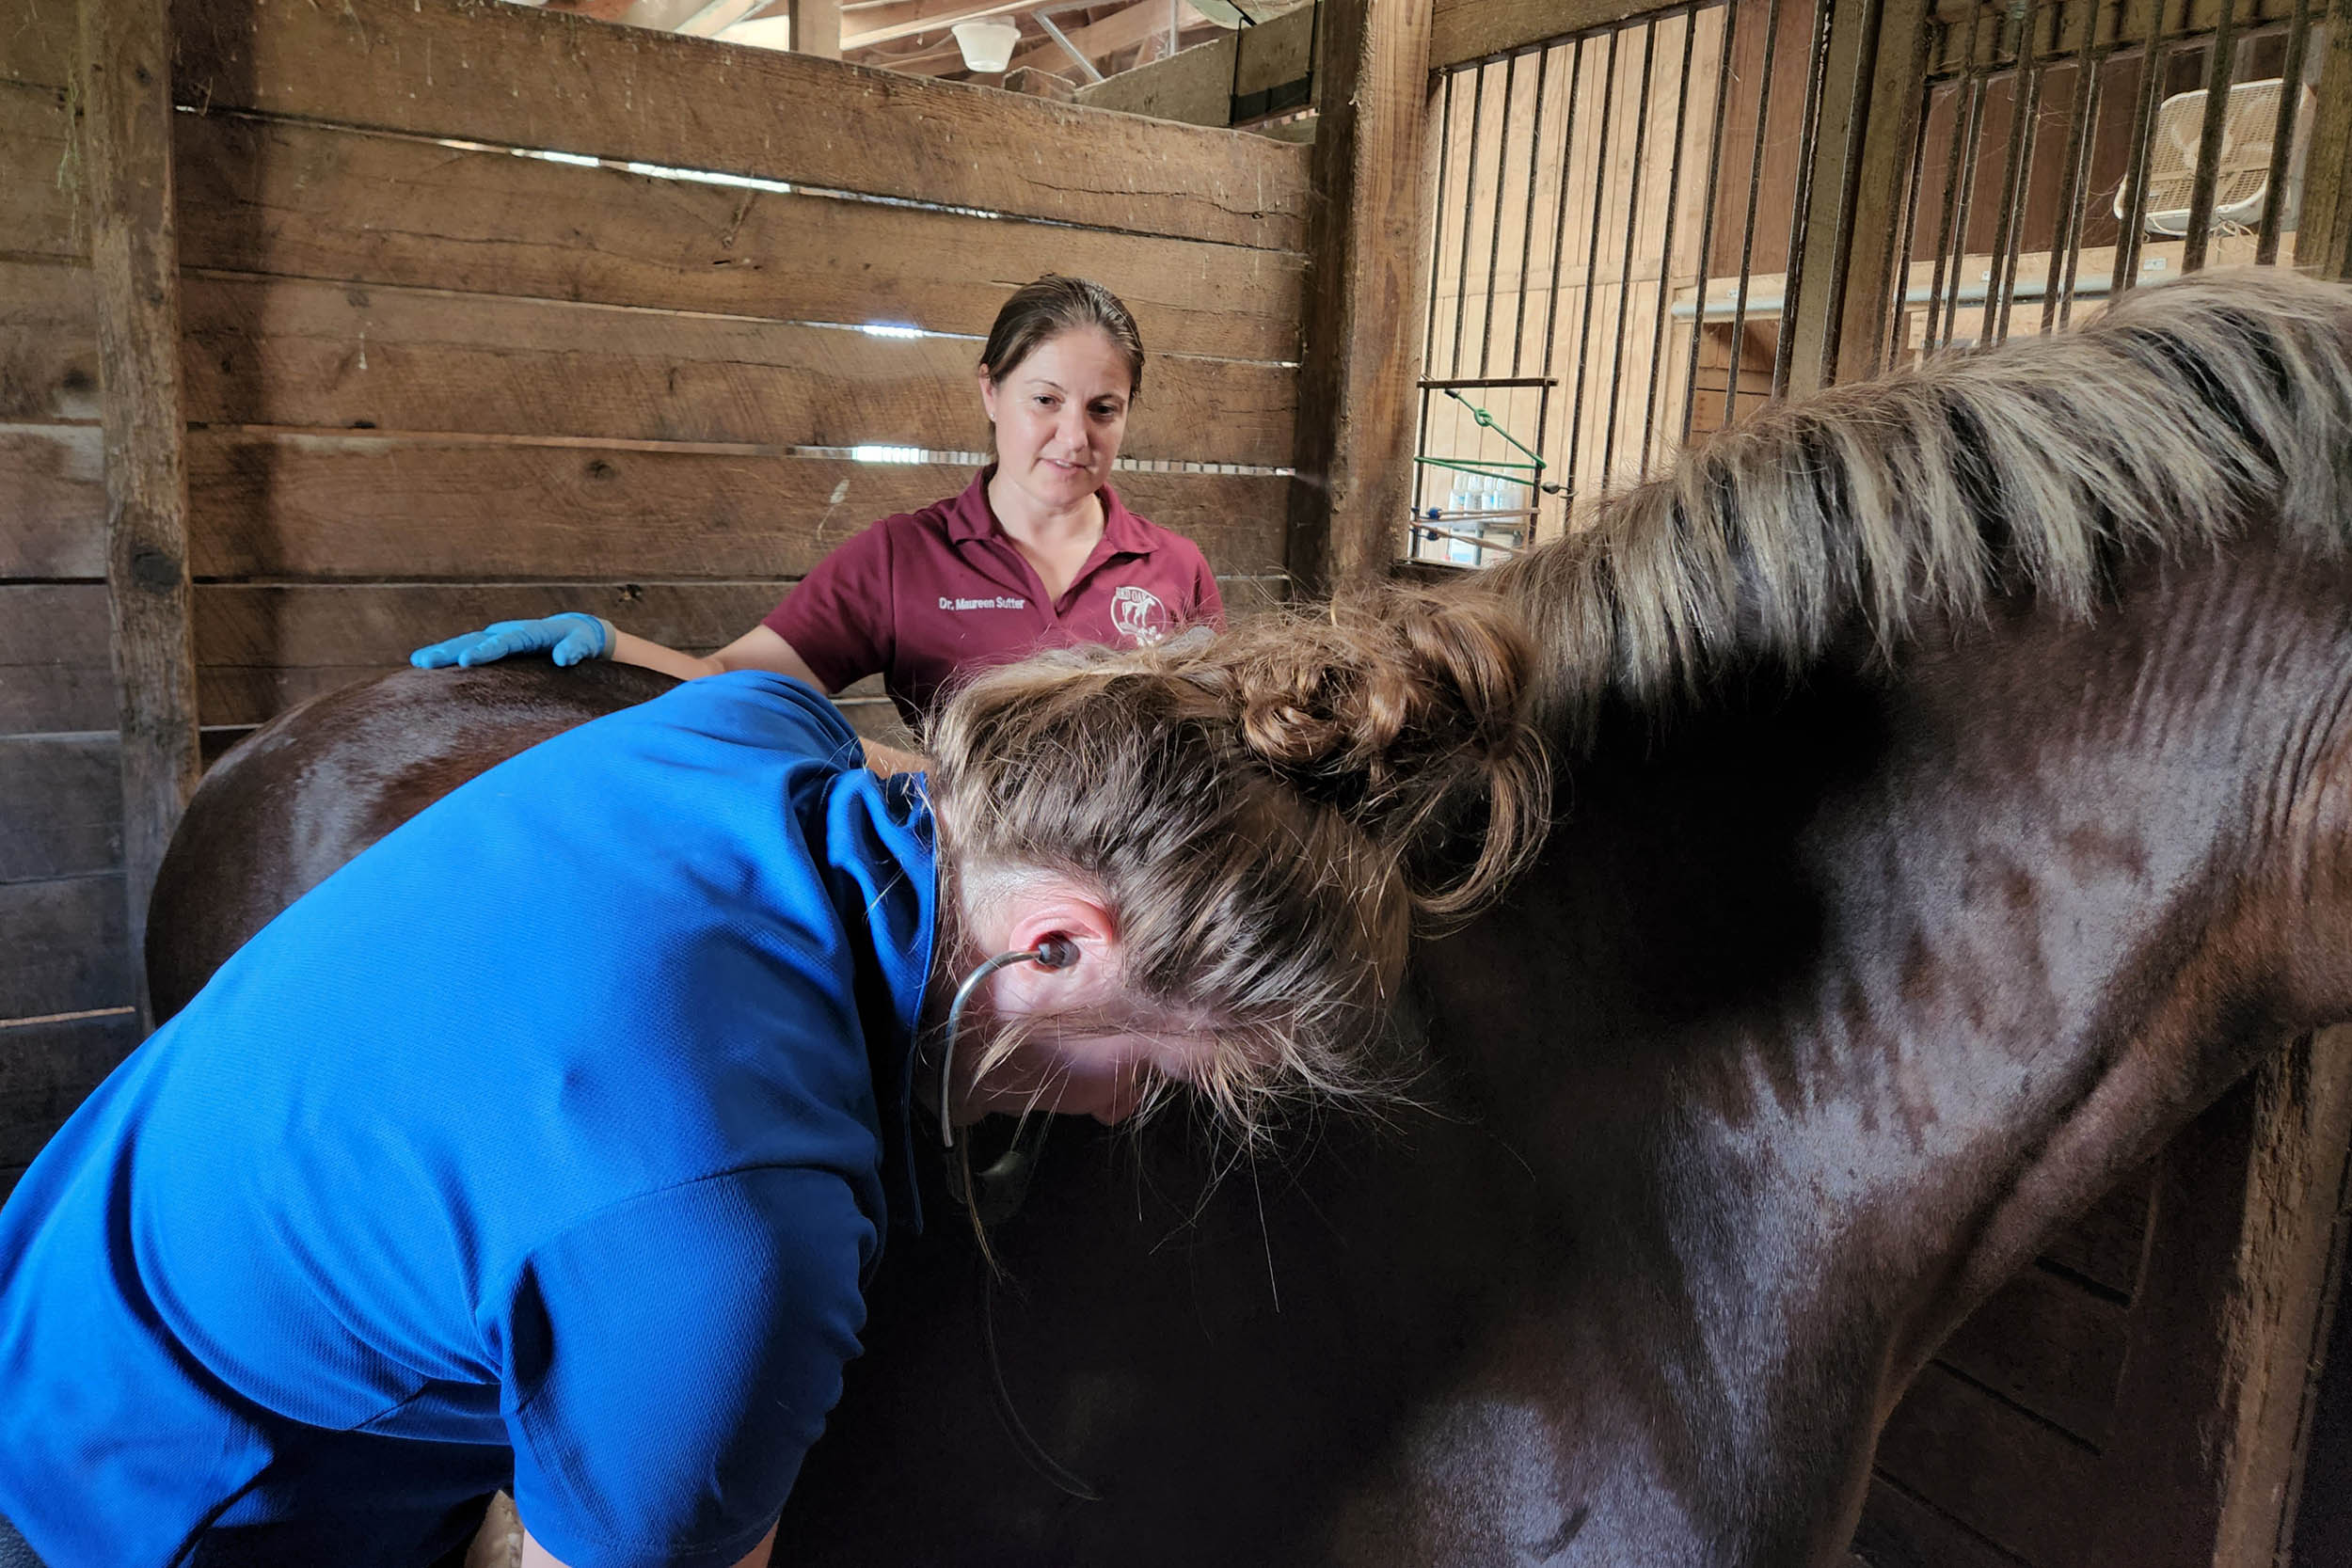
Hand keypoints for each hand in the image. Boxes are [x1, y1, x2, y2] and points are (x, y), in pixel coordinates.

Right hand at [410, 614, 613, 669]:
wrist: (574, 631)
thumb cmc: (581, 640)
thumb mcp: (583, 643)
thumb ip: (574, 649)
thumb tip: (562, 658)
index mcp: (529, 632)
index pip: (504, 642)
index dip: (485, 652)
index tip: (465, 663)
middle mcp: (507, 633)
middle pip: (475, 640)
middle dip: (450, 651)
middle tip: (424, 662)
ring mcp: (497, 640)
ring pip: (465, 644)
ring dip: (443, 653)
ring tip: (417, 662)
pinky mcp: (493, 650)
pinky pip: (467, 652)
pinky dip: (448, 658)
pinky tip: (424, 668)